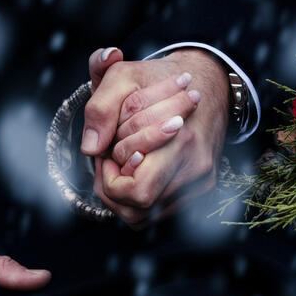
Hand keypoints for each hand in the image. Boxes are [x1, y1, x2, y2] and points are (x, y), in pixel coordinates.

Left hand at [82, 48, 229, 226]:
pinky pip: (158, 212)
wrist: (203, 85)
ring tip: (122, 165)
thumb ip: (100, 109)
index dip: (110, 175)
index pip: (136, 191)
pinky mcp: (202, 189)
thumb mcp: (122, 78)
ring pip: (146, 216)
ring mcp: (202, 182)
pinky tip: (135, 172)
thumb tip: (91, 148)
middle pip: (139, 210)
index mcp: (182, 143)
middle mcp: (197, 169)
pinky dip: (139, 197)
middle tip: (110, 160)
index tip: (109, 151)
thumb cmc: (159, 81)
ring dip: (123, 194)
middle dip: (113, 187)